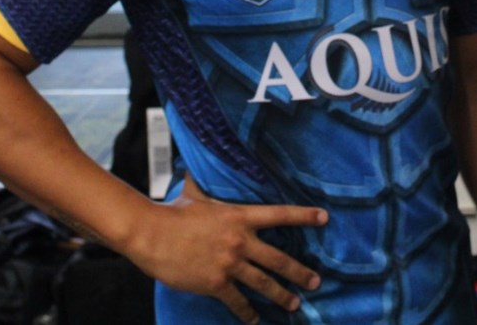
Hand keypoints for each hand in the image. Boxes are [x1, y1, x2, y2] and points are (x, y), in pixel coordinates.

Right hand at [129, 173, 328, 323]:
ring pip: (264, 283)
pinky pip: (237, 301)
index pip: (280, 214)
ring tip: (295, 304)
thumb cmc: (172, 211)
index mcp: (240, 216)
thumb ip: (203, 183)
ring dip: (282, 295)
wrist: (151, 234)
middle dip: (300, 272)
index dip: (304, 216)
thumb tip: (196, 165)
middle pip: (279, 259)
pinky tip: (254, 319)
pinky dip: (247, 312)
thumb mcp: (194, 192)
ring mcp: (229, 263)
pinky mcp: (215, 283)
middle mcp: (240, 241)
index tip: (324, 218)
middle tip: (316, 281)